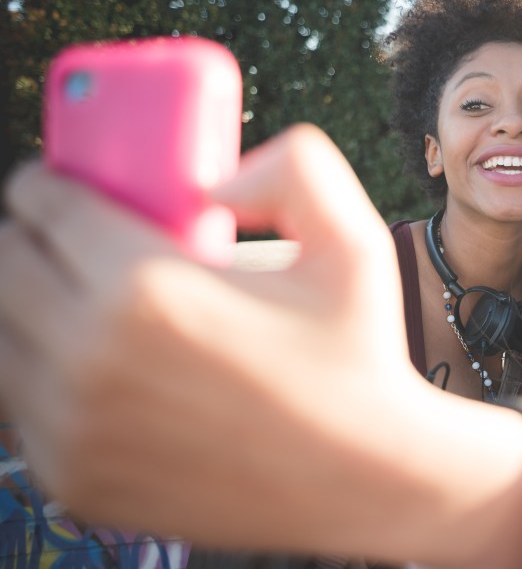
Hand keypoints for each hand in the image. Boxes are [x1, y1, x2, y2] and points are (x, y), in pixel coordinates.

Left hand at [0, 125, 521, 567]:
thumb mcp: (353, 243)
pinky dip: (48, 379)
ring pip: (4, 337)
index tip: (68, 186)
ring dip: (33, 308)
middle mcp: (88, 359)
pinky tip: (104, 371)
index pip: (43, 205)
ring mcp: (71, 427)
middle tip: (79, 241)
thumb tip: (217, 178)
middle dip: (34, 238)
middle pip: (6, 264)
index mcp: (144, 288)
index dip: (50, 182)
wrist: (360, 478)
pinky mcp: (72, 477)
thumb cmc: (357, 358)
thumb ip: (297, 168)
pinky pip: (23, 407)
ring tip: (90, 305)